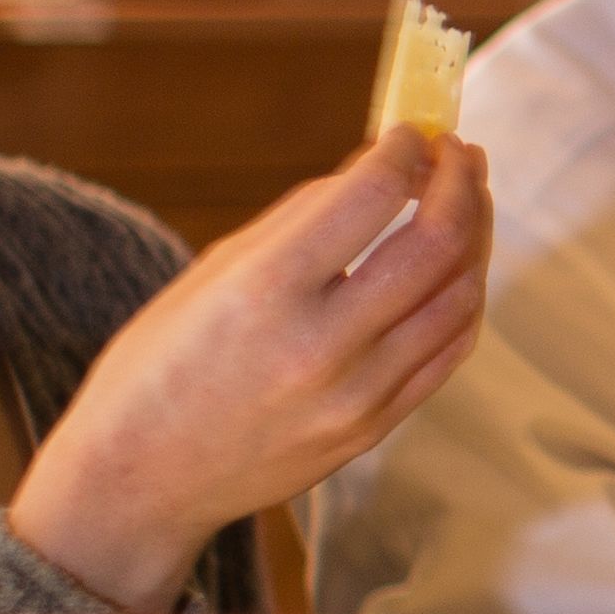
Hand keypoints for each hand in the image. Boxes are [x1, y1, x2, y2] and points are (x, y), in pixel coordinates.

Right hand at [9, 132, 493, 613]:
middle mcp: (319, 346)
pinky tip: (458, 268)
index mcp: (264, 291)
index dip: (403, 150)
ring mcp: (356, 397)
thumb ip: (299, 220)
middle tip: (460, 153)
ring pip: (458, 299)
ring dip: (475, 238)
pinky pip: (448, 352)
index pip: (371, 197)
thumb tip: (377, 169)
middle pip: (435, 245)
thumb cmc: (162, 364)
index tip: (411, 132)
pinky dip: (463, 299)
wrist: (139, 481)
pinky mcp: (374, 430)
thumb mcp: (211, 273)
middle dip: (461, 184)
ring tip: (468, 202)